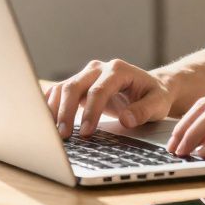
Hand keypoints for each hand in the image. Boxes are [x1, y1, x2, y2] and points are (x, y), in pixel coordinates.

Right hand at [45, 59, 173, 138]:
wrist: (150, 88)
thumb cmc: (155, 96)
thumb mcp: (159, 103)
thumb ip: (145, 110)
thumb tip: (127, 119)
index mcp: (118, 70)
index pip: (99, 90)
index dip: (91, 111)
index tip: (86, 132)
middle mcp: (99, 69)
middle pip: (75, 86)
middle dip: (67, 111)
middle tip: (64, 136)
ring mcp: (86, 75)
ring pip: (63, 88)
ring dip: (55, 110)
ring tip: (52, 132)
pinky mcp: (79, 84)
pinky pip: (59, 92)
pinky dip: (51, 105)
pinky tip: (46, 121)